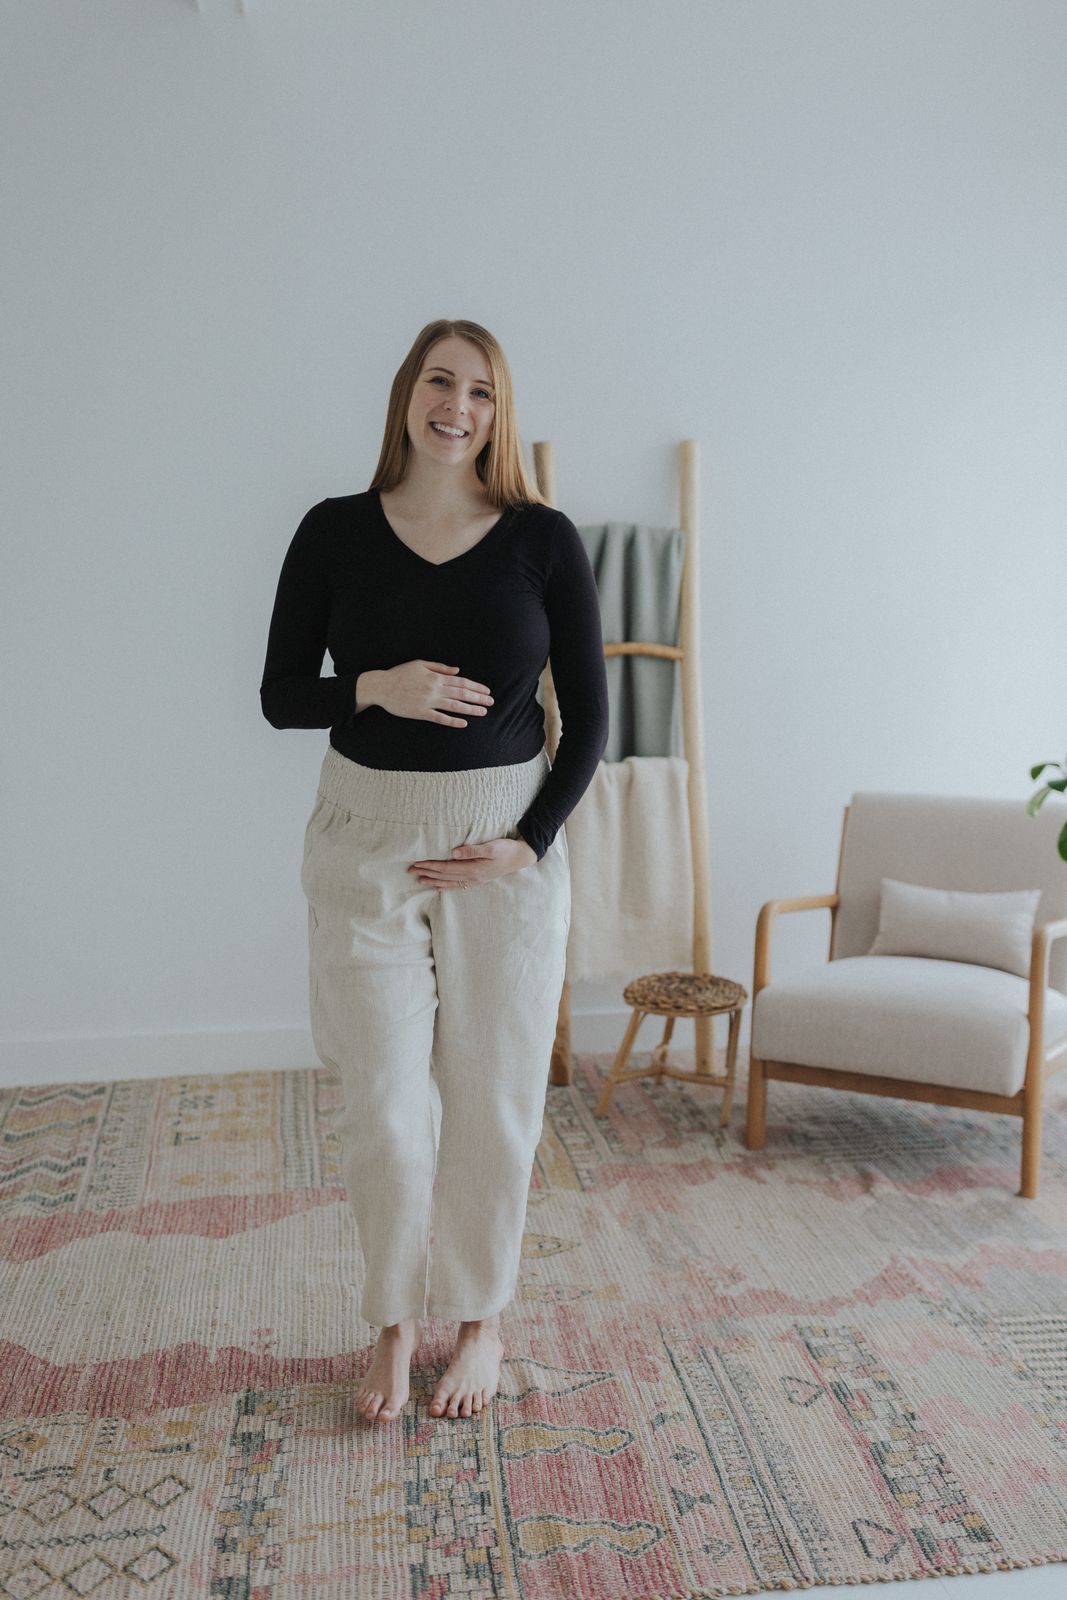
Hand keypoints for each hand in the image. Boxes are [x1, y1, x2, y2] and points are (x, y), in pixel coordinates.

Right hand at [369, 660, 493, 725]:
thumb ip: (439, 667)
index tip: (487, 691)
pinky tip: (463, 723)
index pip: (461, 682)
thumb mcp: (420, 664)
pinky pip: (440, 718)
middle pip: (461, 693)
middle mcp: (435, 689)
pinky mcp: (421, 713)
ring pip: (454, 706)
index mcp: (435, 677)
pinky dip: (452, 721)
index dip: (476, 687)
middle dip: (478, 698)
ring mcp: (428, 702)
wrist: (381, 686)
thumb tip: (457, 670)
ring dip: (470, 709)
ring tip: (483, 712)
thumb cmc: (399, 674)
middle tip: (491, 702)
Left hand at [408, 836, 536, 888]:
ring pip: (448, 882)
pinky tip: (438, 887)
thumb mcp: (492, 847)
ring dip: (432, 881)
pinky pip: (457, 886)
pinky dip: (445, 886)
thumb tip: (454, 852)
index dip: (430, 866)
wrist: (520, 858)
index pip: (446, 868)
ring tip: (419, 880)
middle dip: (427, 873)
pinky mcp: (477, 880)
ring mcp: (474, 881)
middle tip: (410, 871)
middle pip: (444, 876)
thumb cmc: (506, 850)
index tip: (417, 864)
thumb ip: (473, 850)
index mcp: (473, 869)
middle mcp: (472, 877)